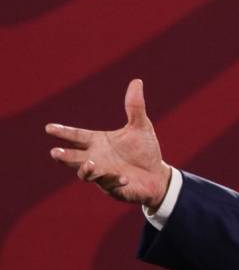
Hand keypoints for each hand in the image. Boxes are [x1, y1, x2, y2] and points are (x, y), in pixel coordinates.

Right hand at [46, 79, 172, 208]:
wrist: (157, 174)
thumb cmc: (144, 150)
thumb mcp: (140, 127)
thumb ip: (135, 107)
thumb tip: (137, 81)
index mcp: (97, 142)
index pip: (76, 136)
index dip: (63, 132)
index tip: (49, 128)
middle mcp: (95, 158)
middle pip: (73, 158)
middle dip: (64, 156)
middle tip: (55, 153)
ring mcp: (103, 175)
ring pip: (86, 174)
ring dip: (86, 170)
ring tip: (91, 164)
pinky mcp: (115, 188)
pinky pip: (111, 185)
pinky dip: (115, 181)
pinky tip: (124, 177)